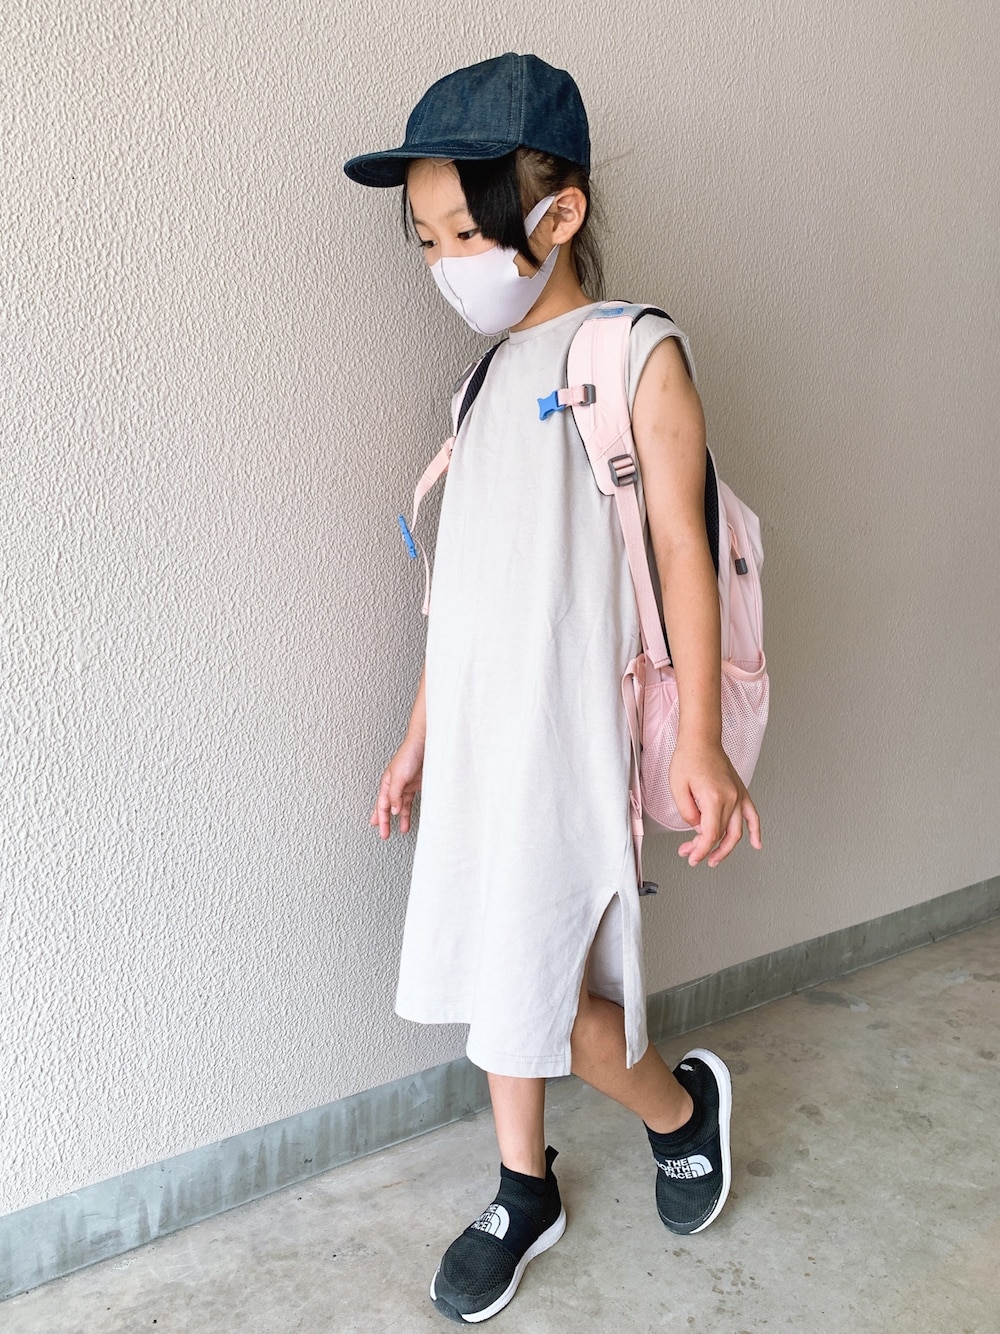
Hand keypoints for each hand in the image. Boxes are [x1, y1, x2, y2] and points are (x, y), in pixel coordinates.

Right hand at [370, 734, 424, 838]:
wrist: (425, 744)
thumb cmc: (409, 754)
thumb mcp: (398, 777)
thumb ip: (395, 794)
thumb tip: (394, 811)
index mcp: (387, 783)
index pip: (382, 805)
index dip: (381, 818)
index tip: (381, 831)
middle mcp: (395, 785)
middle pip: (388, 807)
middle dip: (385, 821)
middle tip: (384, 834)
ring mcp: (406, 785)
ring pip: (401, 806)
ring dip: (401, 818)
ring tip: (402, 830)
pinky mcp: (417, 784)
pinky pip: (411, 801)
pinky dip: (410, 810)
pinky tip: (411, 815)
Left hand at [670, 738, 761, 867]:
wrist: (701, 740)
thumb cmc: (688, 758)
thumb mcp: (677, 787)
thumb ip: (687, 812)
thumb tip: (697, 827)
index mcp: (714, 798)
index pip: (710, 835)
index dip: (700, 850)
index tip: (692, 857)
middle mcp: (730, 798)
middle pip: (722, 835)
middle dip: (706, 850)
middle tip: (693, 856)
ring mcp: (738, 795)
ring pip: (736, 830)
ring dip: (726, 848)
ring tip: (715, 858)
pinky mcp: (740, 792)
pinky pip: (752, 815)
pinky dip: (756, 831)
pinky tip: (756, 844)